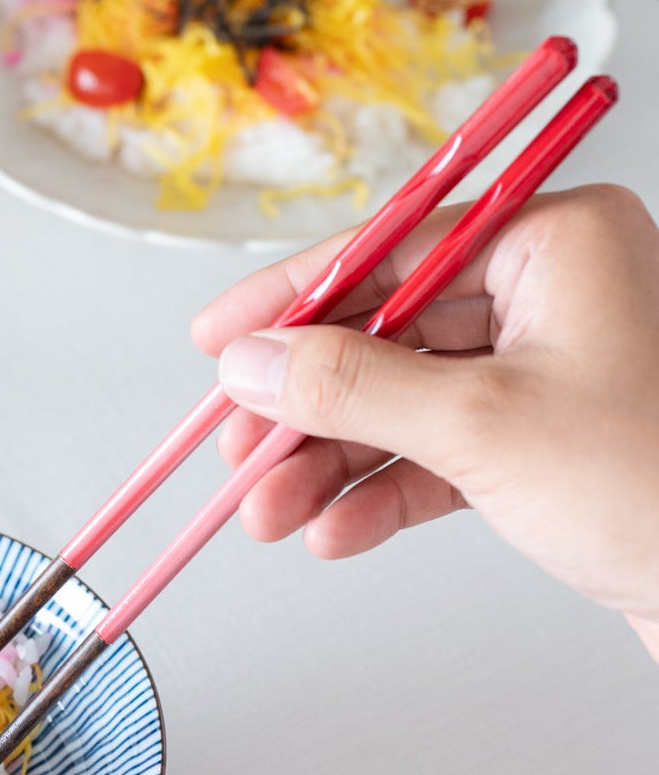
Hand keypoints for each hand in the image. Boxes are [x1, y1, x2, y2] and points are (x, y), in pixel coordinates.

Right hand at [191, 184, 658, 658]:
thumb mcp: (481, 426)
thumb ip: (352, 386)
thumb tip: (252, 363)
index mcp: (554, 244)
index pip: (388, 248)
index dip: (290, 298)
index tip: (220, 336)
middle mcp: (549, 295)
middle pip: (383, 335)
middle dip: (306, 408)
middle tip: (241, 450)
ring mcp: (543, 371)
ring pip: (401, 402)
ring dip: (329, 462)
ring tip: (271, 511)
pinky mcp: (538, 442)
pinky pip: (434, 454)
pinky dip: (381, 493)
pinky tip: (336, 530)